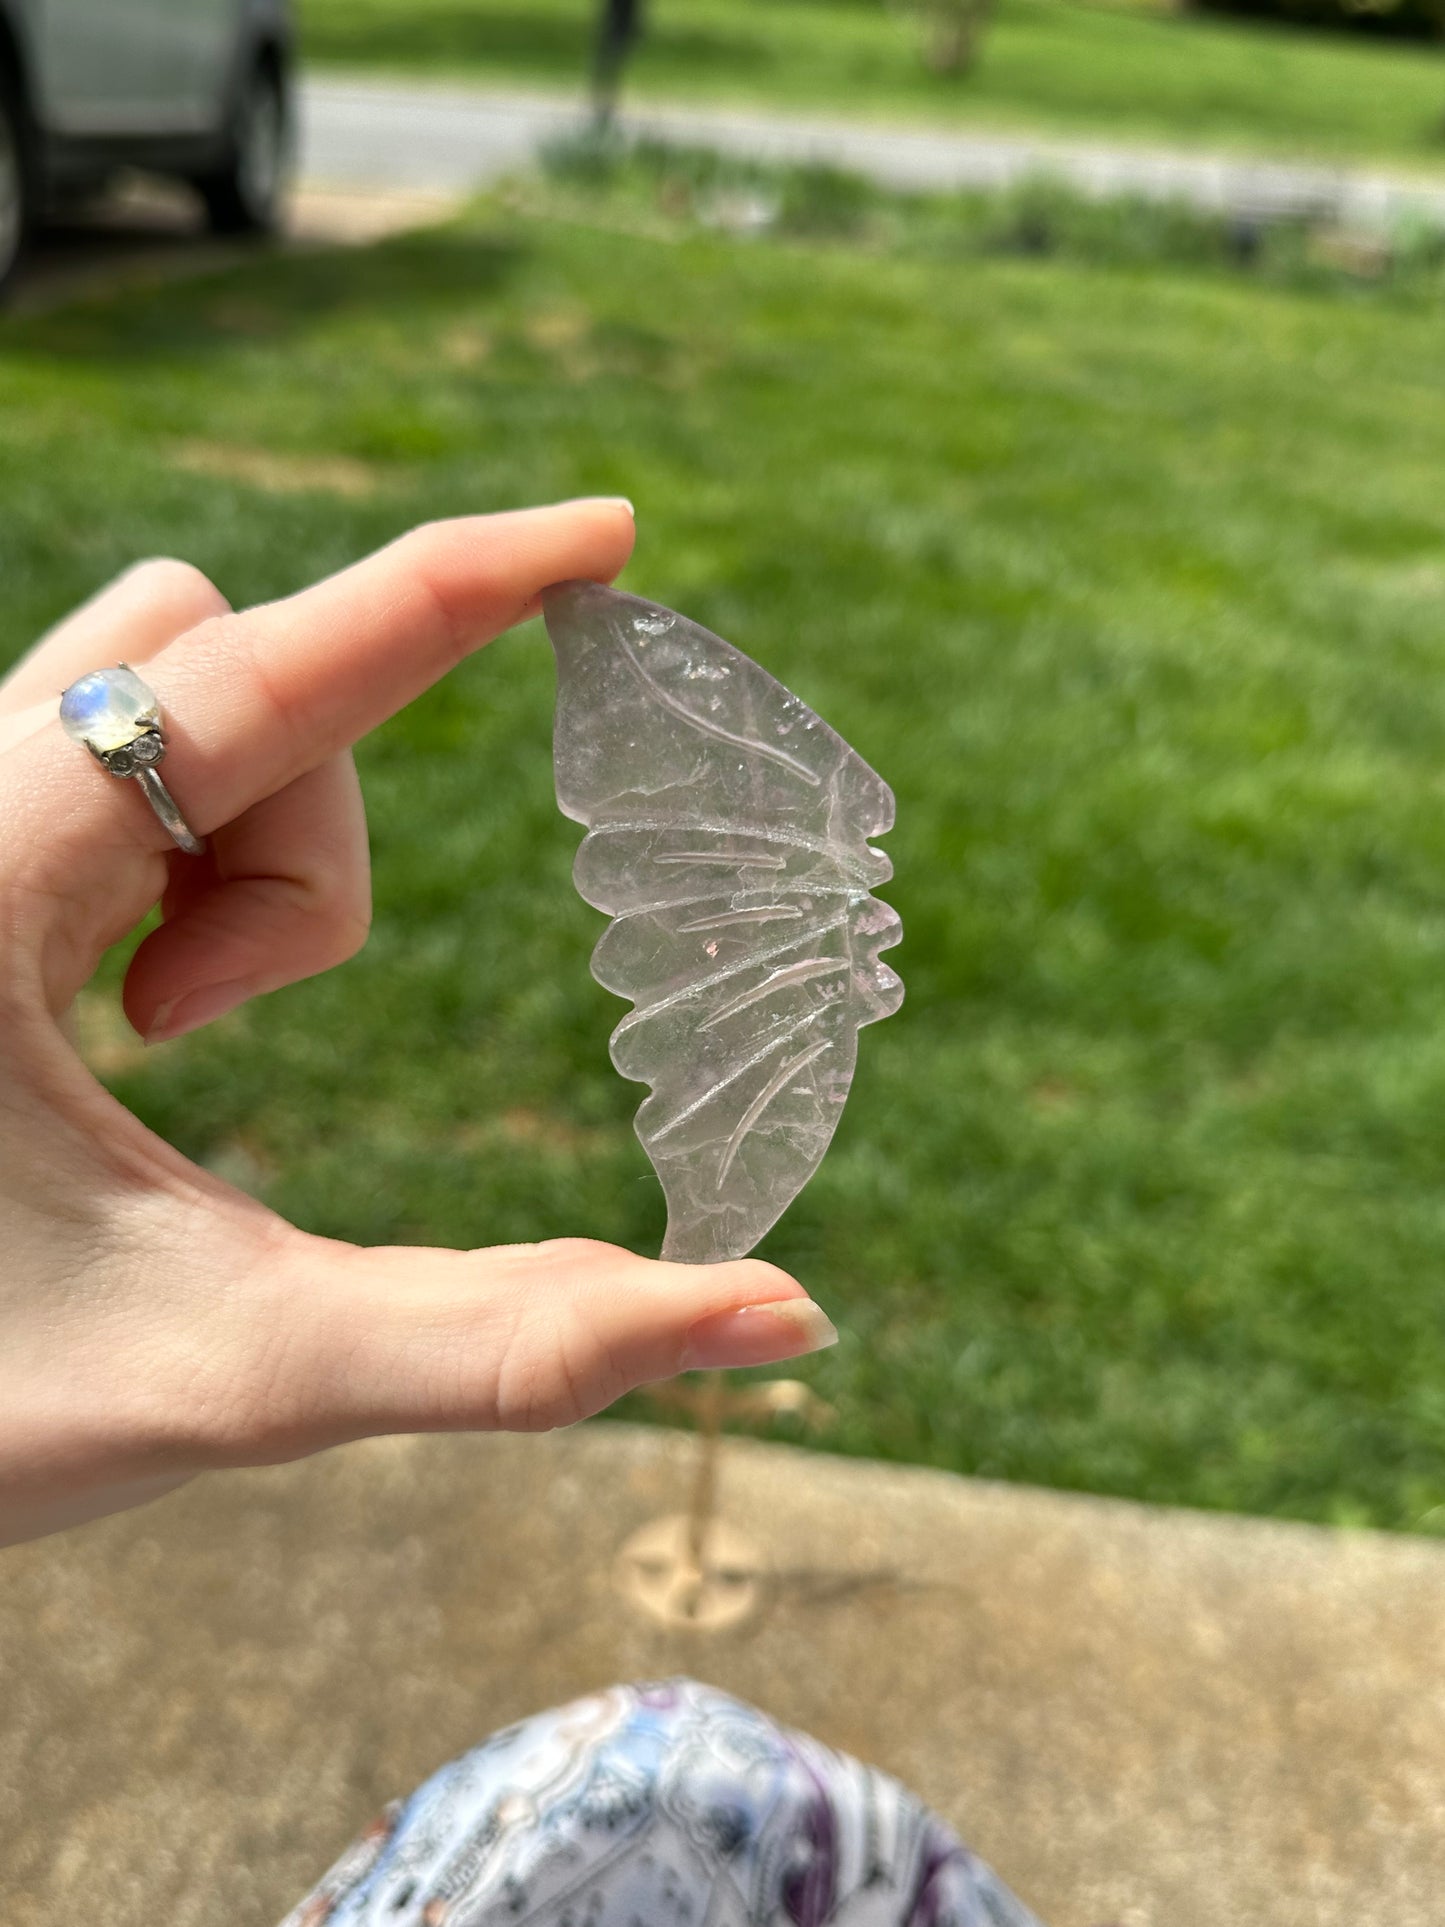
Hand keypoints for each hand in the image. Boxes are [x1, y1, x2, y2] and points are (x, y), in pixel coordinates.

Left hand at [0, 503, 836, 1548]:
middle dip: (293, 832)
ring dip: (235, 845)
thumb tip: (786, 1313)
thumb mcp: (231, 1374)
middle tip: (189, 1033)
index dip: (457, 592)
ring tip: (156, 1036)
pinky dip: (175, 849)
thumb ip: (509, 1349)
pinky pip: (104, 739)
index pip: (269, 681)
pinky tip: (122, 1003)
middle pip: (214, 660)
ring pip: (159, 686)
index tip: (603, 529)